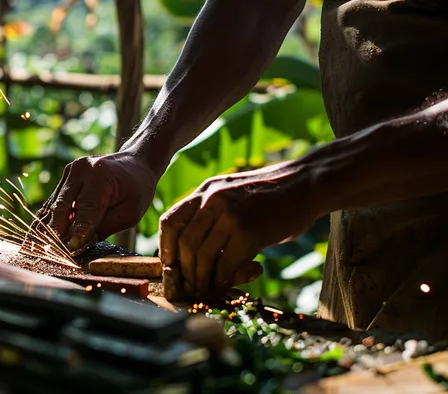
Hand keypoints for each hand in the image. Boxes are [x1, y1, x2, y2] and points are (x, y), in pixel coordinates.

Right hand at [36, 152, 159, 252]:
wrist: (134, 164)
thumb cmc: (136, 191)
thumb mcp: (129, 213)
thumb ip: (103, 227)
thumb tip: (77, 245)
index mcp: (100, 175)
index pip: (86, 208)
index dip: (77, 231)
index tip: (69, 250)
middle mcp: (80, 170)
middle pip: (62, 206)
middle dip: (55, 232)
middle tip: (50, 254)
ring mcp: (69, 172)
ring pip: (53, 206)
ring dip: (45, 229)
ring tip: (36, 250)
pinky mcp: (63, 178)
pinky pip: (53, 203)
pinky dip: (48, 221)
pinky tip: (39, 238)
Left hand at [158, 162, 321, 295]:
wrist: (307, 185)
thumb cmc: (272, 196)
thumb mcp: (233, 193)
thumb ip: (213, 214)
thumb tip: (194, 251)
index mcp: (205, 190)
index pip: (170, 221)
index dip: (166, 247)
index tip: (170, 265)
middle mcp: (212, 200)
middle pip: (184, 243)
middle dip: (184, 270)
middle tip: (189, 285)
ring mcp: (229, 215)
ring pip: (202, 256)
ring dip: (202, 279)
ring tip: (206, 290)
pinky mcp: (248, 233)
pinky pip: (226, 264)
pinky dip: (223, 280)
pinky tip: (226, 285)